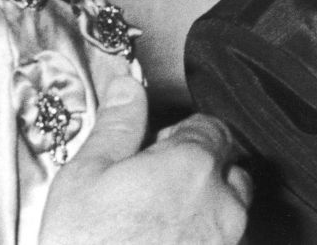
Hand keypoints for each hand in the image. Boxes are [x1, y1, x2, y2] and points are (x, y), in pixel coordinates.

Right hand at [39, 76, 252, 244]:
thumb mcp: (85, 177)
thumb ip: (117, 125)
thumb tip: (127, 86)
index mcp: (193, 164)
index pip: (210, 127)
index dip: (180, 132)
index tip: (155, 146)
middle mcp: (222, 200)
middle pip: (228, 165)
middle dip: (199, 166)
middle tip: (153, 183)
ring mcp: (226, 239)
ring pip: (231, 206)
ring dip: (205, 202)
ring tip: (157, 216)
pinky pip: (222, 239)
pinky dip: (202, 234)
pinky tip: (164, 240)